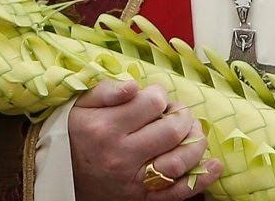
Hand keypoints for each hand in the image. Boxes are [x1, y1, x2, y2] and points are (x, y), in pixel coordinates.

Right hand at [69, 80, 222, 199]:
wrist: (60, 175)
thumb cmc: (73, 135)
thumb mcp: (79, 106)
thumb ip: (106, 91)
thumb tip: (135, 84)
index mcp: (105, 127)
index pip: (151, 104)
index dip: (160, 95)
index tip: (156, 97)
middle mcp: (121, 154)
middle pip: (171, 131)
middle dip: (183, 115)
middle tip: (178, 112)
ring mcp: (133, 180)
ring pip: (179, 161)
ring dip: (196, 143)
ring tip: (194, 132)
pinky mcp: (142, 198)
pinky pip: (178, 192)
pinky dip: (202, 179)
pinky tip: (214, 165)